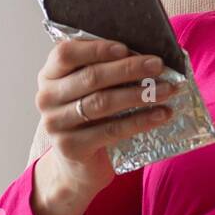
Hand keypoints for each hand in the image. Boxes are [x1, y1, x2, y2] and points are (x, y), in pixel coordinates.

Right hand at [34, 39, 178, 197]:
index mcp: (49, 75)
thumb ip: (105, 70)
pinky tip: (162, 114)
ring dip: (139, 94)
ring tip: (167, 90)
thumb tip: (146, 54)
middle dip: (129, 69)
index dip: (96, 48)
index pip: (65, 53)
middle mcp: (46, 98)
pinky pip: (112, 130)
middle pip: (91, 77)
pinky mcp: (72, 147)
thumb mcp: (89, 91)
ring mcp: (56, 124)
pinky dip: (141, 120)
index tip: (126, 48)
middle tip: (158, 65)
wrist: (77, 166)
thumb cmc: (89, 119)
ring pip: (103, 103)